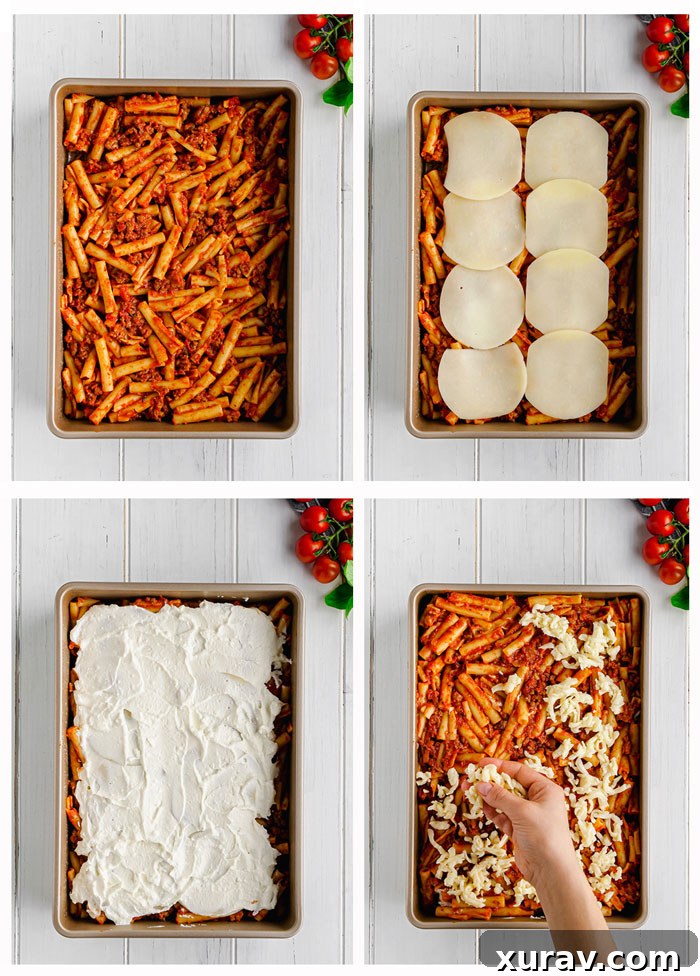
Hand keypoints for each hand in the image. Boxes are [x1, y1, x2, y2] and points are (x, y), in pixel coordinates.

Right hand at [475, 757, 578, 888]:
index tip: (480, 764)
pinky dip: (492, 812)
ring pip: (503, 801)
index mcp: (545, 789)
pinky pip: (502, 816)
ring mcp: (528, 816)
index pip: (519, 771)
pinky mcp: (519, 830)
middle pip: (509, 785)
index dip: (499, 766)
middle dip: (490, 783)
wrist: (552, 872)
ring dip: (488, 797)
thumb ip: (500, 796)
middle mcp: (537, 800)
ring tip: (470, 792)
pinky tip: (483, 808)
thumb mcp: (522, 811)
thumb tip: (480, 784)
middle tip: (470, 780)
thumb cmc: (545, 836)